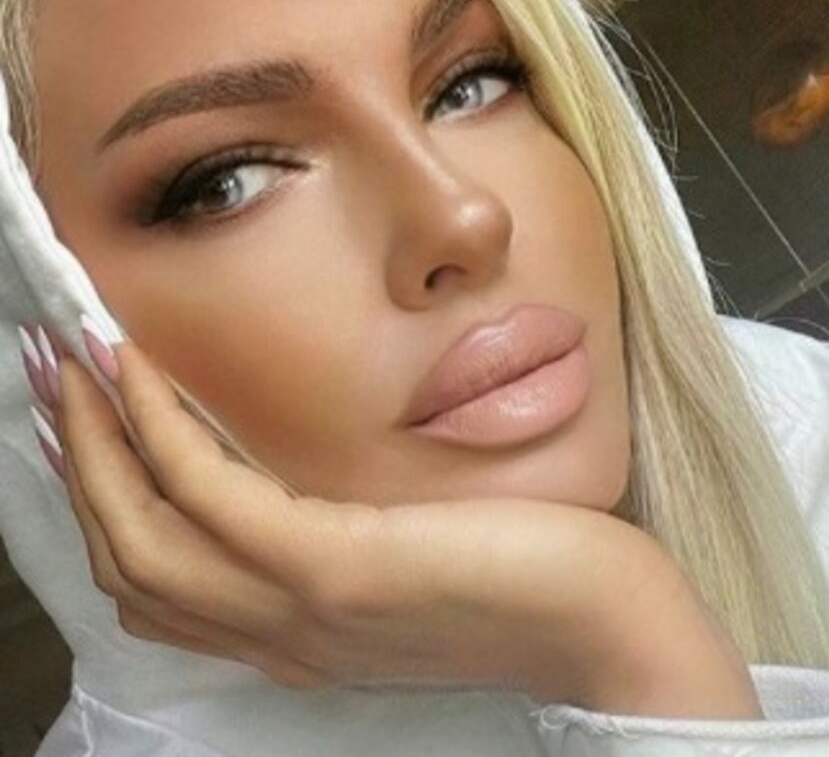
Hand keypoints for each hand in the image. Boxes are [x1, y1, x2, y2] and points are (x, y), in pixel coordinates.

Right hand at [33, 330, 759, 716]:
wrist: (609, 622)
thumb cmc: (533, 575)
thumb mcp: (419, 559)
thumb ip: (356, 537)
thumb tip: (315, 478)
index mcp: (301, 632)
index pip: (167, 585)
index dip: (109, 505)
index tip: (86, 427)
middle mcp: (283, 634)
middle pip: (131, 559)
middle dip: (77, 466)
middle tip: (53, 376)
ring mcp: (302, 608)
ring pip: (144, 533)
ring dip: (94, 441)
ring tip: (73, 359)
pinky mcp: (337, 570)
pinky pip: (211, 496)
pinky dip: (160, 431)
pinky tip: (145, 371)